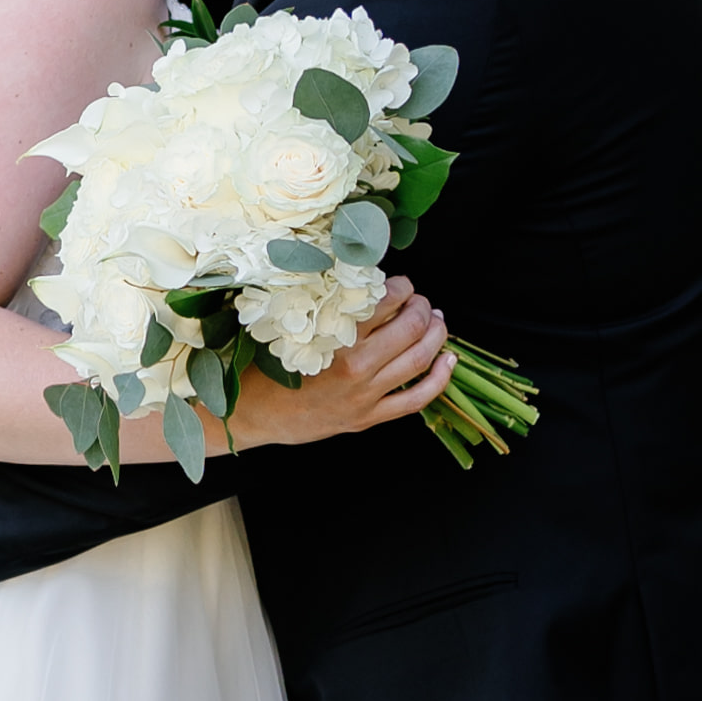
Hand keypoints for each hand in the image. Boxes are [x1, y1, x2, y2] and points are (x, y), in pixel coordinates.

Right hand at [231, 281, 453, 450]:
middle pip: (409, 327)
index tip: (400, 284)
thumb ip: (329, 306)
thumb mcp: (293, 325)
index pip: (384, 300)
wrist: (253, 412)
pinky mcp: (368, 418)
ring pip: (418, 359)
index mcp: (333, 335)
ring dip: (436, 335)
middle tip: (421, 301)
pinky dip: (439, 379)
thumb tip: (368, 283)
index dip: (401, 287)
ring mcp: (364, 395)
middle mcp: (354, 365)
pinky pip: (416, 399)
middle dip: (422, 307)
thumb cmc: (267, 363)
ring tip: (438, 321)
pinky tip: (449, 361)